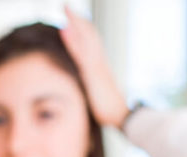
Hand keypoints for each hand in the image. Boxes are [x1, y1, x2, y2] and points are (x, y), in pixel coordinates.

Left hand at [59, 5, 128, 128]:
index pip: (91, 40)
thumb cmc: (109, 109)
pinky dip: (72, 40)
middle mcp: (99, 60)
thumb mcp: (98, 94)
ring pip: (85, 37)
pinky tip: (64, 28)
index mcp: (100, 65)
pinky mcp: (92, 73)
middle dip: (77, 18)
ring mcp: (96, 65)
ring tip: (65, 8)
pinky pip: (80, 52)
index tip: (72, 17)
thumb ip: (92, 86)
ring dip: (75, 21)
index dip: (82, 28)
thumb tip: (86, 85)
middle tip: (66, 5)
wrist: (121, 116)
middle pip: (89, 33)